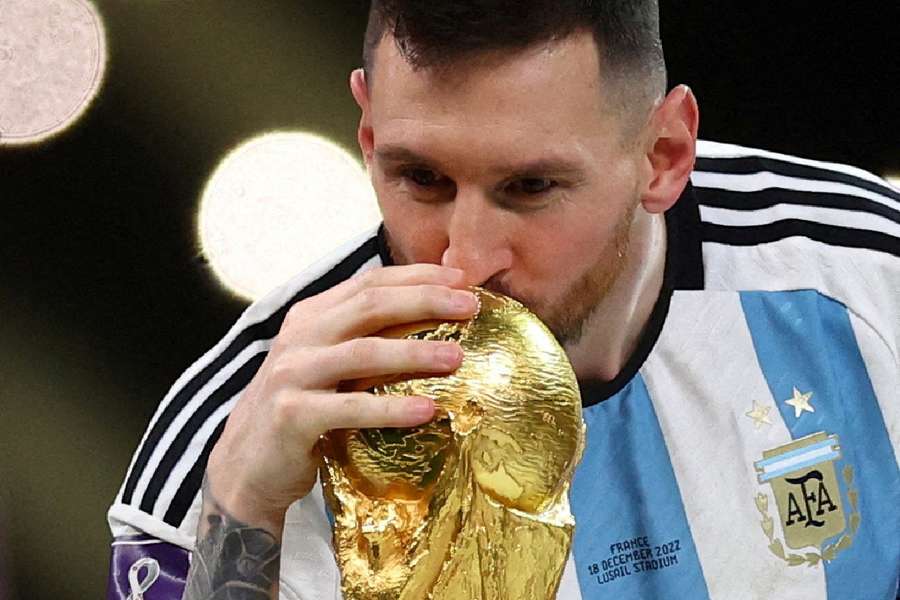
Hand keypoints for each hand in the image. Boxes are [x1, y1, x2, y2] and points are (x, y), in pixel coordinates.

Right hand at [202, 264, 477, 531]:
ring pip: (363, 352)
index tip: (462, 279)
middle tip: (470, 306)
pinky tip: (428, 411)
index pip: (370, 283)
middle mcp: (300, 336)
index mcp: (312, 316)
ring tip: (457, 357)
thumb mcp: (328, 365)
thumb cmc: (301, 411)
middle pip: (370, 305)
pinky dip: (392, 409)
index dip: (418, 276)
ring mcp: (293, 374)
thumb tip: (431, 318)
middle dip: (425, 300)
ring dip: (414, 352)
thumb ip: (365, 339)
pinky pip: (350, 408)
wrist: (246, 466)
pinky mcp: (291, 415)